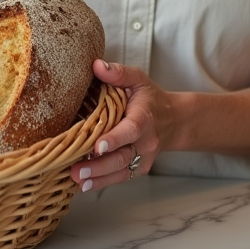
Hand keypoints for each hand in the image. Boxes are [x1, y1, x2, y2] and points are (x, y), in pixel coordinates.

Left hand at [70, 59, 173, 192]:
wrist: (173, 121)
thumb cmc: (149, 98)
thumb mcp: (137, 79)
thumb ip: (118, 73)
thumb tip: (96, 65)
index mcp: (144, 117)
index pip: (130, 130)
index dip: (115, 139)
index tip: (98, 146)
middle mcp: (146, 141)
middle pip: (122, 156)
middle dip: (99, 166)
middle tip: (77, 170)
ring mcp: (143, 157)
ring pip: (120, 171)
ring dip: (98, 178)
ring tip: (77, 180)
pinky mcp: (139, 168)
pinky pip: (120, 177)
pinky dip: (102, 183)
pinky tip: (84, 185)